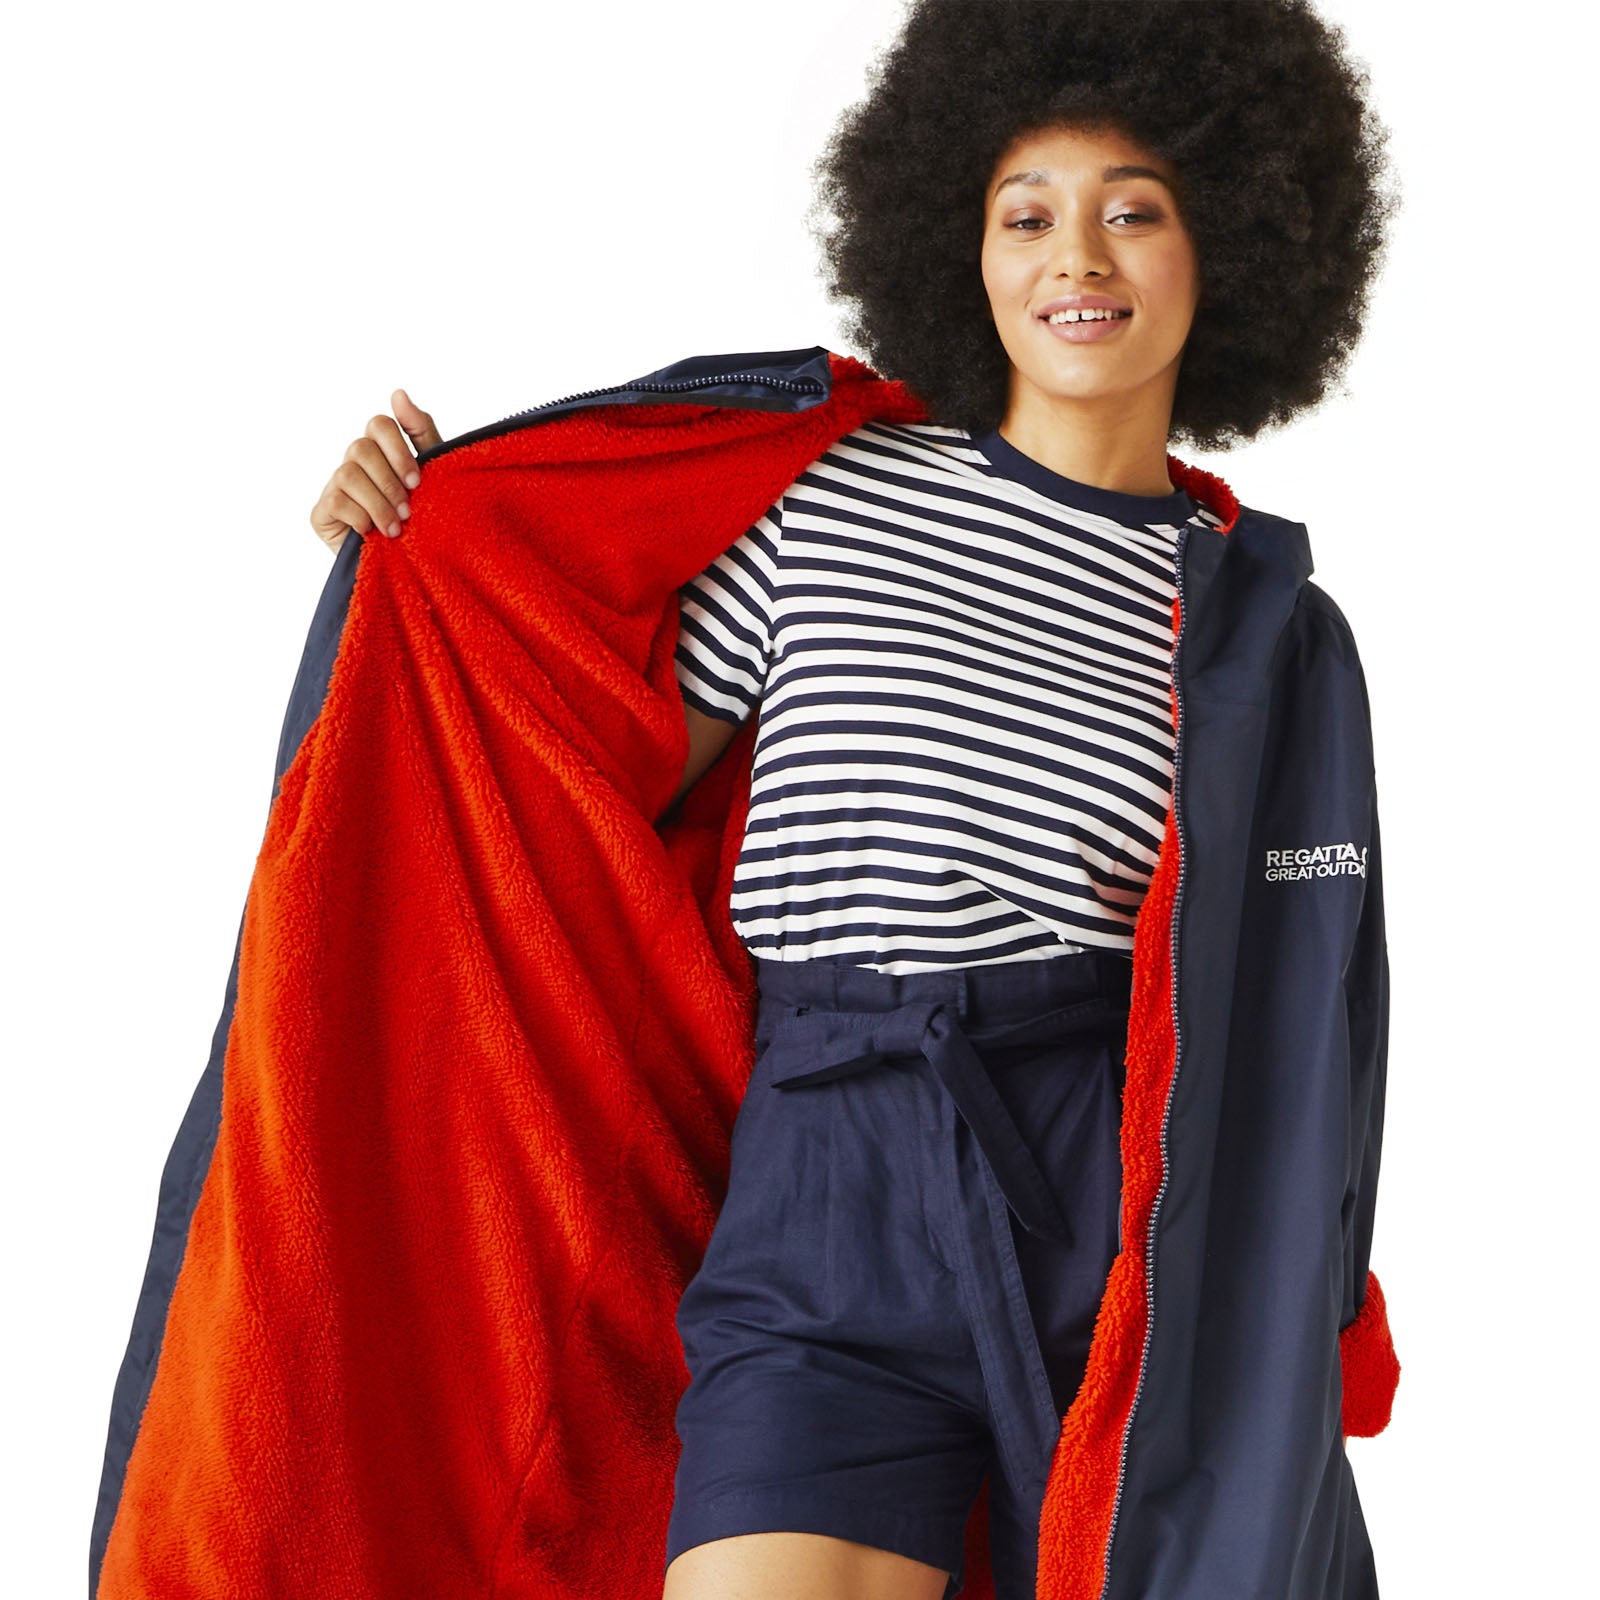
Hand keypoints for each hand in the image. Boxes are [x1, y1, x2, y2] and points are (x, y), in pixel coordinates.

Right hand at [309, 389, 443, 555]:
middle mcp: (355, 463)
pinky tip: (373, 534)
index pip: (379, 424)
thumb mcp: (433, 474)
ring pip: (347, 473)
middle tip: (408, 509)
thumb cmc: (425, 517)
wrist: (414, 568)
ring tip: (396, 528)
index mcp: (382, 450)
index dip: (397, 449)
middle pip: (361, 448)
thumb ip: (420, 432)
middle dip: (389, 481)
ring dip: (377, 503)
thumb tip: (398, 393)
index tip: (418, 479)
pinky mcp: (322, 513)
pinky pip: (336, 501)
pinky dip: (360, 518)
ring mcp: (335, 486)